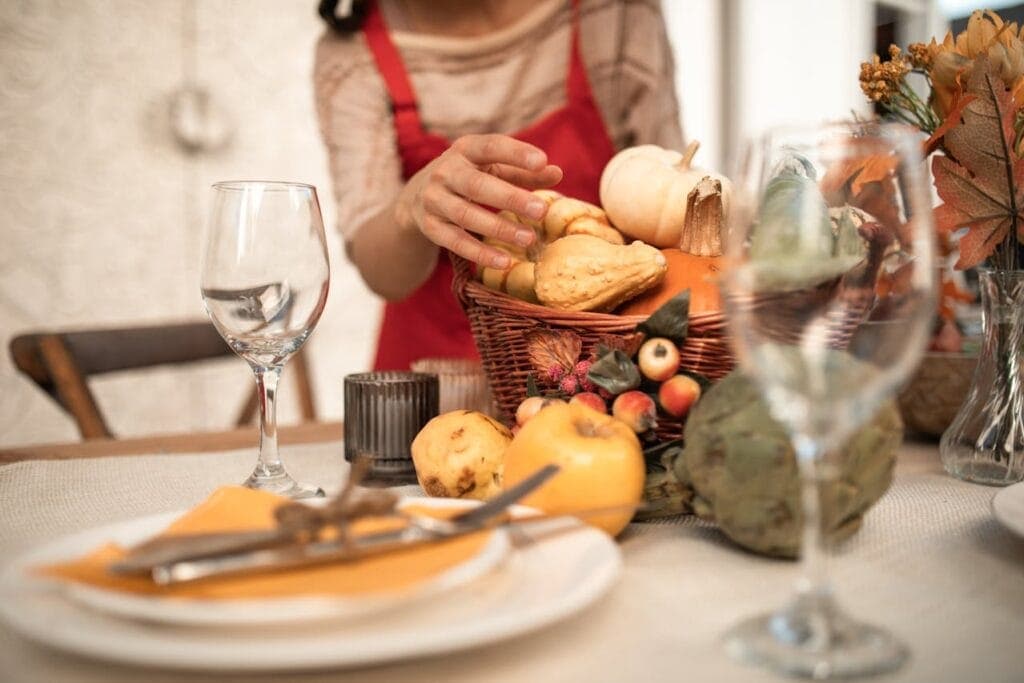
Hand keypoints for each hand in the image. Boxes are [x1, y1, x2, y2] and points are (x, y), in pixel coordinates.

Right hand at [396, 134, 562, 267]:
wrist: (416, 197)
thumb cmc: (468, 178)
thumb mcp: (491, 168)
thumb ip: (522, 171)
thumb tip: (557, 173)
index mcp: (464, 150)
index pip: (490, 147)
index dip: (515, 153)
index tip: (542, 161)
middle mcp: (445, 172)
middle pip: (477, 185)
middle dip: (510, 197)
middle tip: (541, 210)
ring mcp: (434, 200)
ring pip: (466, 215)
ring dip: (498, 228)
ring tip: (529, 239)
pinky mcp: (430, 227)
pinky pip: (455, 242)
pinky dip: (480, 253)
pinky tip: (505, 262)